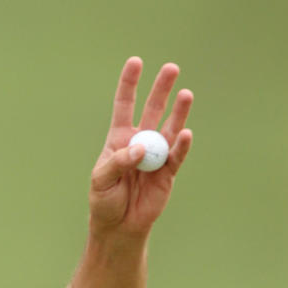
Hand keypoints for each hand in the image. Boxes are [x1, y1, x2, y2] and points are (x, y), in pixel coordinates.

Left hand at [89, 57, 193, 236]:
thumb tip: (141, 147)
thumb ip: (118, 162)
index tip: (135, 61)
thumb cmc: (104, 201)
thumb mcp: (101, 180)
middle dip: (161, 90)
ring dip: (178, 112)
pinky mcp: (168, 172)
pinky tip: (185, 133)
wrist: (119, 226)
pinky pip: (176, 155)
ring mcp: (156, 156)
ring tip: (186, 94)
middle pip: (152, 110)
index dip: (129, 84)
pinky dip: (181, 145)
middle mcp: (140, 142)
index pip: (124, 105)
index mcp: (119, 139)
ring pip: (169, 128)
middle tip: (171, 68)